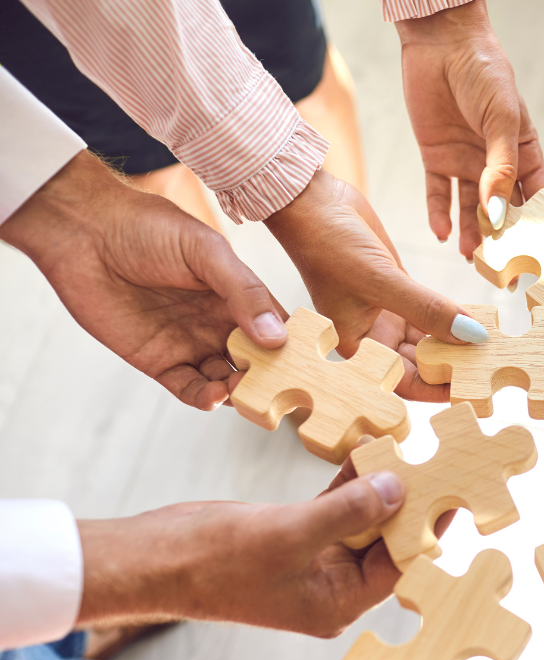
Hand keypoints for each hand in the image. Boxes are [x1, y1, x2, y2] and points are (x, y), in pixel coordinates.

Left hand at [0, 152, 287, 409]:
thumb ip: (243, 292)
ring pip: (225, 380)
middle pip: (256, 362)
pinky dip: (204, 398)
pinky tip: (214, 396)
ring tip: (242, 391)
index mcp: (237, 296)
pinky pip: (189, 388)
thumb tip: (277, 337)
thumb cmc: (149, 229)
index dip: (293, 348)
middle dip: (268, 378)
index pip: (276, 328)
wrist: (85, 232)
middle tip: (279, 389)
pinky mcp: (158, 361)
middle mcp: (218, 324)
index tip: (308, 365)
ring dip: (238, 391)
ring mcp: (190, 344)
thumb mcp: (207, 253)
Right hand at [76, 470, 449, 637]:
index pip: (398, 567)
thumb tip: (399, 489)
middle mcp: (332, 586)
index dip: (427, 531)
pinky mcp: (295, 533)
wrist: (153, 559)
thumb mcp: (290, 534)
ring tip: (409, 449)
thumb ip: (347, 512)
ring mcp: (313, 559)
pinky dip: (349, 480)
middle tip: (440, 464)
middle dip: (409, 505)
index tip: (455, 497)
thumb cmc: (214, 561)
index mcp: (337, 603)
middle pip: (386, 542)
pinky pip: (335, 505)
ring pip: (362, 519)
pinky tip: (367, 449)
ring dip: (380, 486)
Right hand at [264, 169, 482, 401]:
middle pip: (420, 363)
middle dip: (452, 365)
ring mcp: (388, 312)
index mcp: (358, 346)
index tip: (471, 387)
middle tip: (491, 367)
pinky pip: (433, 311)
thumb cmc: (329, 245)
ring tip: (491, 347)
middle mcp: (374, 335)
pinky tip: (478, 320)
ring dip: (457, 341)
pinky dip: (454, 315)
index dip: (436, 388)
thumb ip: (427, 310)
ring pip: (430, 337)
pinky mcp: (399, 288)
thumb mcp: (381, 281)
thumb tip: (471, 336)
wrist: (313, 202)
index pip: (402, 381)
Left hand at [396, 0, 543, 257]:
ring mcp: (466, 162)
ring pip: (470, 209)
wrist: (441, 42)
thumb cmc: (484, 71)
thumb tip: (499, 213)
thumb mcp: (501, 118)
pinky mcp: (436, 158)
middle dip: (504, 241)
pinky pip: (438, 194)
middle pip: (503, 210)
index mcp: (523, 151)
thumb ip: (500, 167)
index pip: (537, 196)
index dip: (540, 225)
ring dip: (471, 234)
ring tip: (472, 260)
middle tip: (506, 272)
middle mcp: (496, 163)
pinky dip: (439, 214)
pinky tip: (441, 235)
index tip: (542, 255)